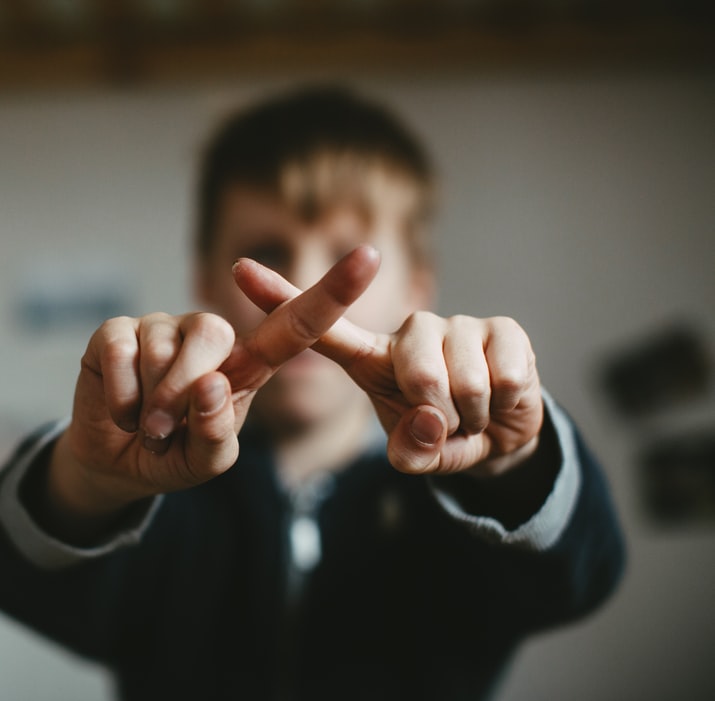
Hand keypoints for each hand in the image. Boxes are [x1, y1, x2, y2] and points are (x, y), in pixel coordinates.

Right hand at [50, 246, 381, 524]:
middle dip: (184, 394)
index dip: (333, 291)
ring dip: (148, 403)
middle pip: (214, 338)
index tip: (371, 256)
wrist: (115, 463)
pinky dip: (120, 395)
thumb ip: (215, 434)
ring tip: (144, 424)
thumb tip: (210, 383)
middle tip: (164, 432)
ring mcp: (163, 326)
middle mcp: (209, 335)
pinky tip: (120, 409)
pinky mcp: (118, 329)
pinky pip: (120, 352)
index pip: (296, 325)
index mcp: (247, 363)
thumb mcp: (206, 461)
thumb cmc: (174, 454)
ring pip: (162, 350)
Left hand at [233, 253, 543, 475]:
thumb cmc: (444, 438)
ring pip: (462, 380)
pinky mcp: (502, 328)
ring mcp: (457, 324)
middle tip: (446, 424)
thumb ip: (412, 451)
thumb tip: (428, 422)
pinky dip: (503, 406)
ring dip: (472, 416)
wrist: (503, 437)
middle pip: (417, 373)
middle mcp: (410, 330)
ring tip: (470, 413)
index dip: (281, 297)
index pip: (321, 328)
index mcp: (372, 358)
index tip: (238, 268)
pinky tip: (500, 398)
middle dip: (440, 417)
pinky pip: (503, 378)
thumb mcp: (418, 455)